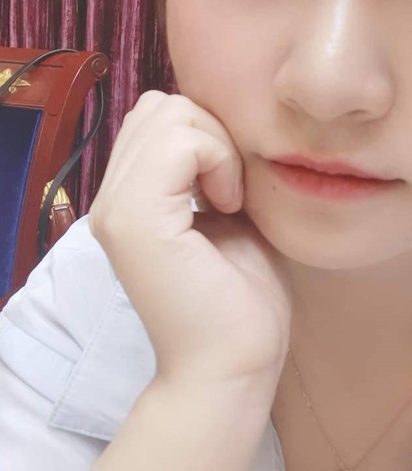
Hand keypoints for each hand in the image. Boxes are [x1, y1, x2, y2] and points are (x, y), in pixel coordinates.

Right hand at [88, 91, 291, 391]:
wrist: (235, 365)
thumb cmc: (243, 299)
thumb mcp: (229, 215)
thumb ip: (211, 168)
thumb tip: (221, 124)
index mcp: (128, 198)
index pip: (157, 115)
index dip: (206, 134)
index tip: (233, 188)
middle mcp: (110, 199)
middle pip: (160, 105)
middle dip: (210, 133)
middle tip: (233, 191)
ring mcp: (116, 208)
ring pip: (167, 113)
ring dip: (215, 146)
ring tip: (229, 199)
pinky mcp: (134, 220)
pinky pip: (179, 144)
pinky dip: (217, 161)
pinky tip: (228, 206)